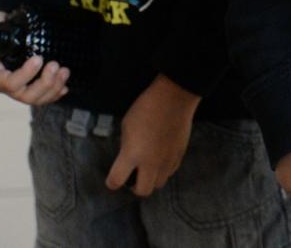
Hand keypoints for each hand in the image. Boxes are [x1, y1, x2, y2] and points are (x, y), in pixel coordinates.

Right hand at [0, 10, 68, 105]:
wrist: (4, 27)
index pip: (9, 84)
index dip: (26, 75)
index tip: (39, 59)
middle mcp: (4, 84)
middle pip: (25, 96)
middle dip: (44, 84)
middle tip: (56, 65)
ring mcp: (18, 86)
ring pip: (35, 98)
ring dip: (53, 88)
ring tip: (65, 71)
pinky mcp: (29, 84)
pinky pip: (42, 96)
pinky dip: (54, 93)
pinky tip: (64, 86)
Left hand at [104, 74, 200, 196]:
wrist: (174, 98)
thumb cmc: (145, 108)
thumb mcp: (126, 126)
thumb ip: (126, 146)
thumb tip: (128, 156)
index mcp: (132, 155)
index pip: (116, 181)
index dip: (112, 181)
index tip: (113, 177)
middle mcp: (150, 163)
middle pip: (142, 191)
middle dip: (135, 187)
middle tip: (133, 176)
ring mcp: (167, 161)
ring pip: (159, 184)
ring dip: (151, 179)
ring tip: (148, 167)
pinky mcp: (179, 156)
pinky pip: (170, 172)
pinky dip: (163, 170)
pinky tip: (161, 158)